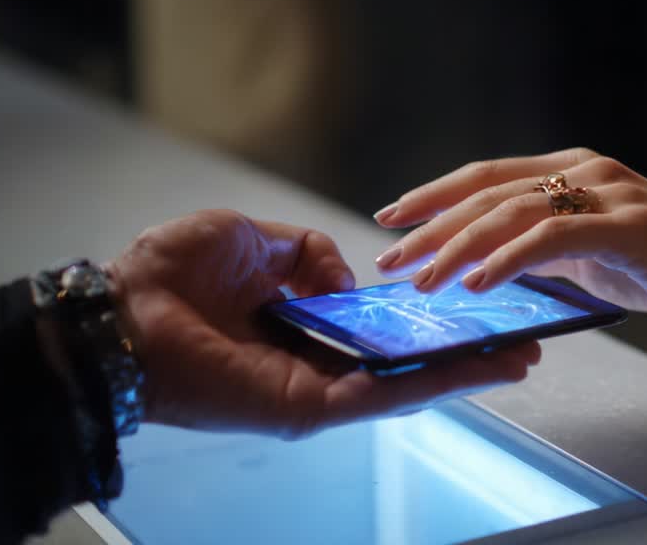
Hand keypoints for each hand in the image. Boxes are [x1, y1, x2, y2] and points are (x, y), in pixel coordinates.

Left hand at [108, 210, 539, 437]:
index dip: (423, 311)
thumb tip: (345, 282)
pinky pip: (387, 397)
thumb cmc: (168, 274)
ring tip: (522, 355)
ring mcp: (318, 388)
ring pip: (408, 383)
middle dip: (462, 346)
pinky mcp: (315, 408)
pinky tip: (483, 368)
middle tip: (519, 334)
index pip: (376, 322)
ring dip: (467, 369)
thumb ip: (305, 251)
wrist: (124, 312)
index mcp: (297, 320)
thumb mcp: (249, 237)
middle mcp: (314, 359)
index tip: (469, 295)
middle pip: (404, 358)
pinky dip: (439, 384)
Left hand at [372, 149, 646, 352]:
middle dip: (430, 226)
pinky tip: (478, 282)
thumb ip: (540, 248)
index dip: (433, 195)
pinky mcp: (628, 224)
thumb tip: (485, 264)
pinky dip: (510, 258)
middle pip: (487, 191)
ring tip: (423, 281)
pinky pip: (554, 237)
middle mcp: (582, 170)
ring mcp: (606, 192)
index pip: (486, 177)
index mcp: (569, 170)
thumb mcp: (587, 252)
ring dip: (459, 248)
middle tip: (388, 260)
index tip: (390, 219)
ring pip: (513, 213)